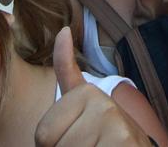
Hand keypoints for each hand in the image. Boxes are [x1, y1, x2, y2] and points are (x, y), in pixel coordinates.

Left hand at [35, 28, 153, 146]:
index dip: (54, 145)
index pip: (43, 135)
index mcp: (87, 93)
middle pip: (55, 145)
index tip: (78, 136)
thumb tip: (64, 31)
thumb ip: (67, 70)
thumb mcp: (82, 101)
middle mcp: (104, 105)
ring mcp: (117, 127)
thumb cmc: (104, 131)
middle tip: (91, 144)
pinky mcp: (124, 144)